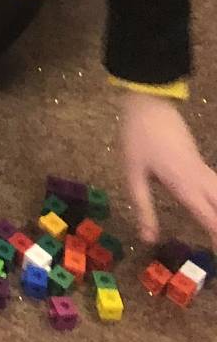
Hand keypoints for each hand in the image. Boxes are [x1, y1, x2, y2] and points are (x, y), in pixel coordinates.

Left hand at [122, 93, 216, 244]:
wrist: (149, 102)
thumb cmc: (138, 137)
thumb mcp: (133, 173)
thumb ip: (143, 207)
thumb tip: (148, 239)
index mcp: (184, 186)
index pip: (210, 220)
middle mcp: (200, 179)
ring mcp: (203, 170)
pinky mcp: (201, 163)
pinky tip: (216, 208)